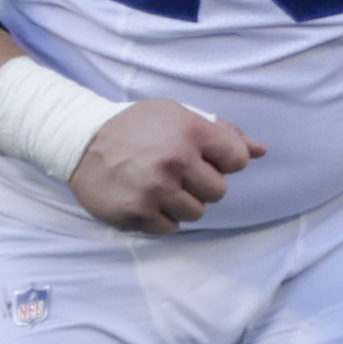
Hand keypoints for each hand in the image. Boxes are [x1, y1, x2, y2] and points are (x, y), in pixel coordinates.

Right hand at [69, 100, 257, 234]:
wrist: (81, 142)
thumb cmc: (137, 127)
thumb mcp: (178, 115)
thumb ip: (223, 132)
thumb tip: (261, 151)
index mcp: (190, 131)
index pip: (237, 160)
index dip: (223, 161)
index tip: (202, 158)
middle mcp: (175, 160)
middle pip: (219, 192)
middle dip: (202, 185)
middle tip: (176, 174)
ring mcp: (155, 189)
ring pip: (196, 213)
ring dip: (181, 204)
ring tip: (158, 186)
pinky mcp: (137, 213)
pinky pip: (170, 229)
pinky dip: (160, 219)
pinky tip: (144, 199)